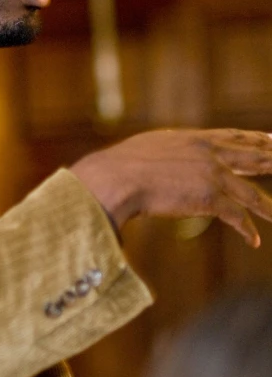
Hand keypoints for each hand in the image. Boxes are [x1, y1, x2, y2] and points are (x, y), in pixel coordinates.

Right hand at [70, 129, 271, 247]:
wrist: (119, 176)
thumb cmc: (124, 163)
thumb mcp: (153, 145)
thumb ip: (171, 148)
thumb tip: (170, 151)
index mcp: (196, 139)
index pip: (234, 136)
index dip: (256, 138)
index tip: (271, 138)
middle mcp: (210, 153)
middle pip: (253, 158)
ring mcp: (212, 175)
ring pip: (252, 193)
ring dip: (268, 208)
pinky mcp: (209, 198)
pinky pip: (237, 216)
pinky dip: (246, 229)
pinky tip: (253, 240)